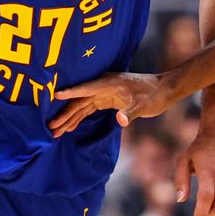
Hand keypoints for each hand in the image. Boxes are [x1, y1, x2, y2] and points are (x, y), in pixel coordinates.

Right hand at [48, 72, 176, 136]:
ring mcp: (103, 92)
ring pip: (81, 106)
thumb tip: (119, 121)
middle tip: (50, 128)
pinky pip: (88, 109)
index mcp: (108, 83)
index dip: (70, 93)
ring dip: (69, 119)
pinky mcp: (106, 99)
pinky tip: (69, 127)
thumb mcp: (143, 105)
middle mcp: (102, 86)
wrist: (164, 90)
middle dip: (64, 114)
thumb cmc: (154, 95)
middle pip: (79, 101)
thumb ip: (129, 113)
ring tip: (55, 131)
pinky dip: (79, 118)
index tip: (54, 96)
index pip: (85, 89)